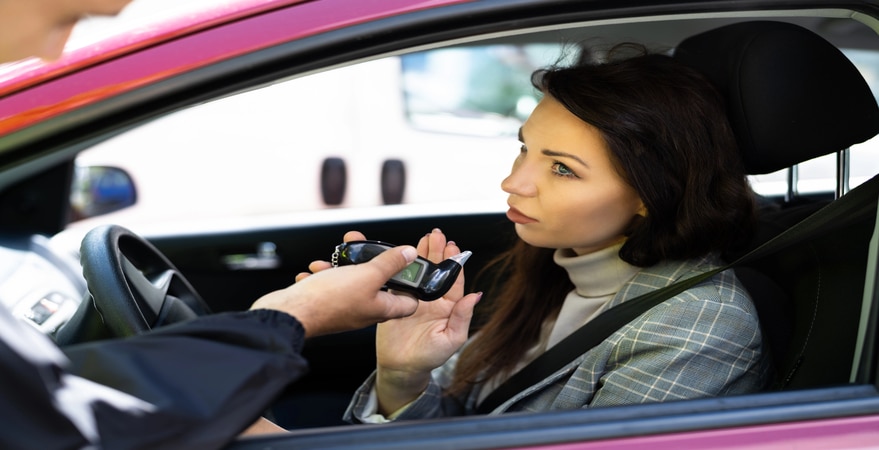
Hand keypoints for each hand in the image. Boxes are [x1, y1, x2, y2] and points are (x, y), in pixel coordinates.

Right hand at [249, 240, 420, 337]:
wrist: (290, 313)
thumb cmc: (328, 300)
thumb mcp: (367, 275)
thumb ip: (389, 264)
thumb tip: (409, 254)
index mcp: (381, 309)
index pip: (409, 300)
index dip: (412, 282)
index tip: (408, 264)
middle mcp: (365, 311)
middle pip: (379, 283)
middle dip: (372, 261)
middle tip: (365, 247)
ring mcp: (346, 308)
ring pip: (352, 280)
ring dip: (344, 265)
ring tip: (335, 256)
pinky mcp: (326, 304)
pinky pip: (330, 285)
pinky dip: (324, 274)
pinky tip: (315, 270)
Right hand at [373, 228, 480, 413]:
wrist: (401, 368)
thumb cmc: (429, 357)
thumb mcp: (452, 340)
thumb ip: (462, 317)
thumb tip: (475, 296)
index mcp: (448, 306)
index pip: (453, 279)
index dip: (453, 262)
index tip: (453, 246)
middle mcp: (433, 299)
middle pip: (437, 269)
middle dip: (438, 251)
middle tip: (438, 235)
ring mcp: (415, 298)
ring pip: (420, 270)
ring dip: (422, 253)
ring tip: (425, 237)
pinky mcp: (397, 300)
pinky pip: (401, 279)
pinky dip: (402, 266)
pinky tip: (403, 254)